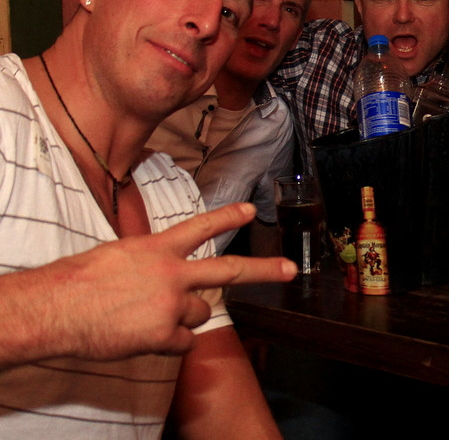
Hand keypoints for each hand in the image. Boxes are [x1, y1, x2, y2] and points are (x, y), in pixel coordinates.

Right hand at [30, 203, 296, 362]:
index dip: (227, 217)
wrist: (55, 309)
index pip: (200, 227)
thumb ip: (147, 260)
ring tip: (146, 316)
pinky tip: (144, 337)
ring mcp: (171, 304)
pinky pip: (184, 342)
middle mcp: (171, 273)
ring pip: (201, 312)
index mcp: (157, 249)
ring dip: (183, 317)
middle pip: (227, 270)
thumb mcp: (117, 255)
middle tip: (290, 269)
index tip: (250, 210)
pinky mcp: (164, 334)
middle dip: (262, 269)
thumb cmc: (76, 282)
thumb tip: (159, 270)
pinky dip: (170, 343)